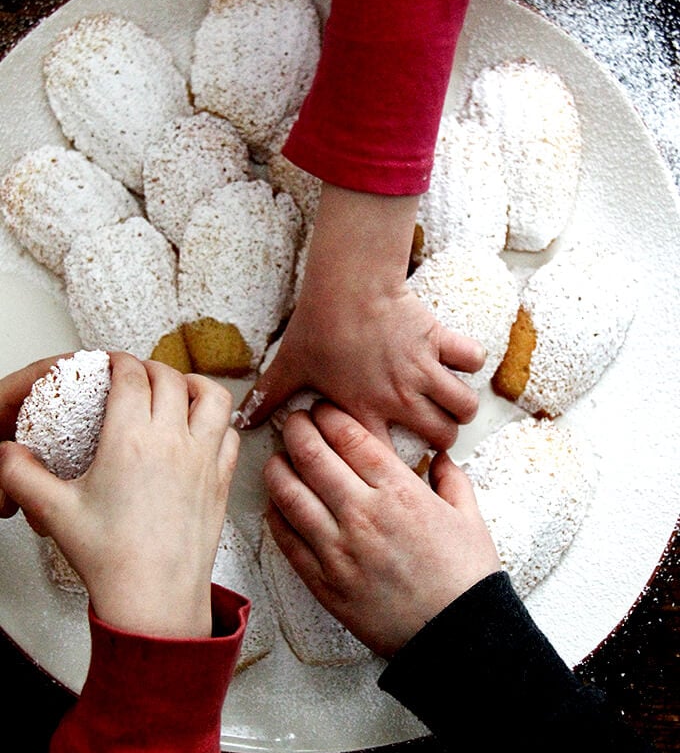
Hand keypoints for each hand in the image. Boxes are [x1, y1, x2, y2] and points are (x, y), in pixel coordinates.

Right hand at [0, 353, 238, 637]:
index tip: (113, 363)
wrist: (154, 598)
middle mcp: (172, 441)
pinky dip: (219, 423)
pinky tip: (203, 432)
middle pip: (170, 378)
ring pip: (213, 397)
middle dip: (152, 367)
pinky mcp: (222, 481)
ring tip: (179, 389)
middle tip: (138, 374)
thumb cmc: (112, 559)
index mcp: (130, 439)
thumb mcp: (54, 512)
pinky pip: (230, 435)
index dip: (121, 361)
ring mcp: (204, 459)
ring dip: (195, 384)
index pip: (131, 376)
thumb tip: (7, 454)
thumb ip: (21, 476)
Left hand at [235, 183, 483, 450]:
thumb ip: (269, 398)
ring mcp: (423, 370)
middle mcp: (400, 397)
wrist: (348, 283)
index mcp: (365, 410)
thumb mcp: (289, 366)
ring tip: (450, 404)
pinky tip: (457, 361)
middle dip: (443, 438)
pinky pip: (473, 359)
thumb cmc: (318, 325)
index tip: (398, 466)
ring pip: (464, 405)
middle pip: (442, 435)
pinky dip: (470, 362)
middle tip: (434, 430)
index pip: (390, 459)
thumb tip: (242, 422)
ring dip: (461, 406)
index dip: (397, 469)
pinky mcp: (439, 340)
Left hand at [263, 401, 499, 657]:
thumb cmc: (466, 578)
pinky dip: (276, 515)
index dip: (329, 416)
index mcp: (400, 491)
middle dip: (296, 430)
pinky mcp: (324, 581)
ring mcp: (339, 548)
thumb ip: (452, 480)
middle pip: (313, 456)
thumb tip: (440, 458)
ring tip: (276, 458)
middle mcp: (363, 513)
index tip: (321, 408)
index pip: (350, 437)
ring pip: (290, 495)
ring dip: (278, 469)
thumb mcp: (470, 518)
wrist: (456, 637)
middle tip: (292, 422)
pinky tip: (276, 504)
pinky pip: (287, 539)